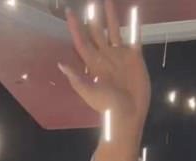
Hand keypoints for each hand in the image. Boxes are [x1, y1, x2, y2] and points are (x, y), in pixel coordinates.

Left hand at [58, 0, 150, 123]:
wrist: (128, 114)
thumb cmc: (108, 106)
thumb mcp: (89, 93)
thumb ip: (77, 79)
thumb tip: (61, 65)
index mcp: (92, 64)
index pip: (81, 41)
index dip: (75, 28)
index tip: (69, 13)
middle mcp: (104, 57)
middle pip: (97, 32)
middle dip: (93, 17)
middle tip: (90, 2)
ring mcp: (119, 55)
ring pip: (114, 30)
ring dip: (111, 16)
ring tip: (107, 1)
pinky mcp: (134, 57)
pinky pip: (134, 36)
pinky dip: (134, 24)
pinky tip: (134, 12)